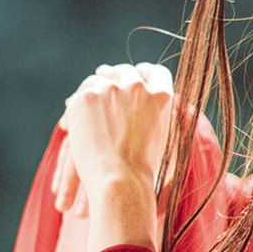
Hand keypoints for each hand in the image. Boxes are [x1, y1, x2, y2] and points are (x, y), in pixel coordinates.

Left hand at [51, 63, 174, 214]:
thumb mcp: (168, 141)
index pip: (156, 73)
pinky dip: (74, 108)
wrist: (120, 180)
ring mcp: (111, 89)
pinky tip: (70, 124)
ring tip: (86, 99)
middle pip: (125, 71)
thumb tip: (182, 109)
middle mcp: (138, 86)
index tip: (138, 75)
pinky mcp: (86, 96)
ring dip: (94, 89)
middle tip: (106, 77)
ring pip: (100, 79)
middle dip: (116, 76)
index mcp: (163, 96)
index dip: (145, 74)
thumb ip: (171, 119)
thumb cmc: (146, 171)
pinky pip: (80, 94)